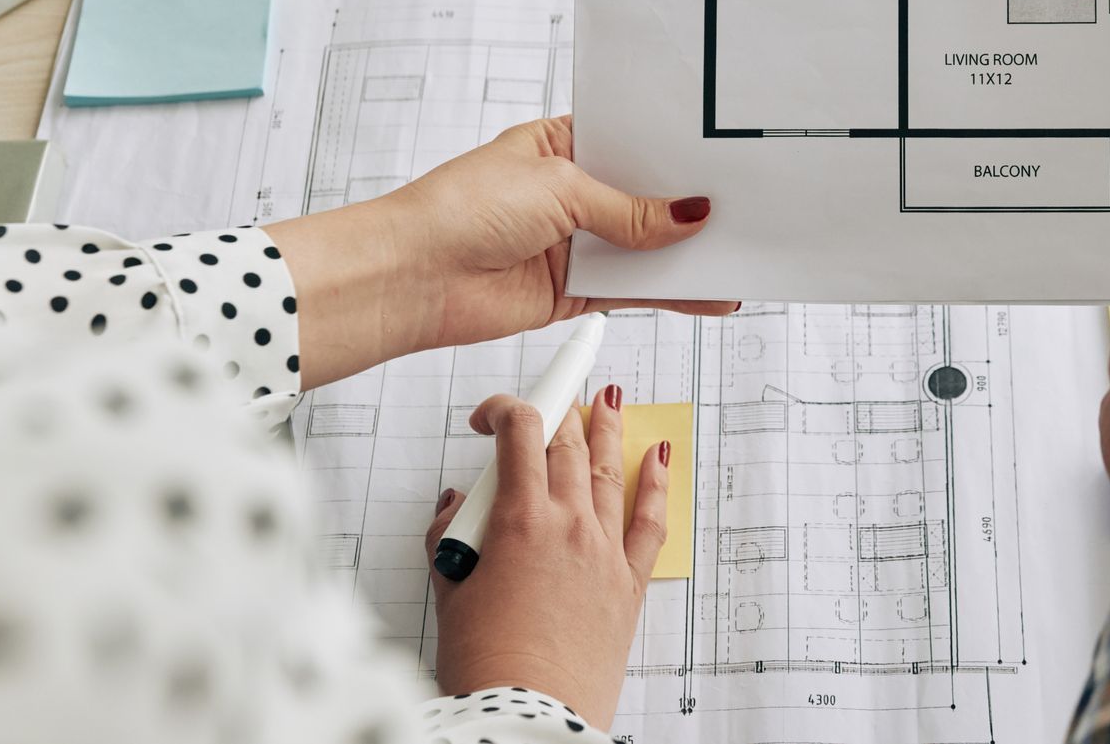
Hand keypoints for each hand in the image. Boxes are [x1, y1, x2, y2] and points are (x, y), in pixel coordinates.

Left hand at [268, 116, 736, 387]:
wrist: (412, 278)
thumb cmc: (459, 209)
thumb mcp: (560, 188)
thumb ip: (630, 210)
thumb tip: (687, 215)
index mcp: (562, 146)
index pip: (631, 145)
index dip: (672, 154)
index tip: (718, 159)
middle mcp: (570, 193)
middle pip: (645, 199)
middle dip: (687, 206)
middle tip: (742, 207)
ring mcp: (574, 243)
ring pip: (645, 248)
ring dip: (685, 255)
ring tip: (737, 254)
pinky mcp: (573, 289)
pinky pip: (634, 290)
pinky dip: (670, 294)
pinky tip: (705, 293)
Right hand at [426, 387, 669, 727]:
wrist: (531, 714)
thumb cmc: (488, 664)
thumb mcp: (451, 591)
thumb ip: (450, 538)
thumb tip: (454, 507)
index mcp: (521, 520)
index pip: (520, 433)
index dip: (505, 409)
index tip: (491, 415)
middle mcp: (570, 524)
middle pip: (568, 445)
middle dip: (559, 413)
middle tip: (556, 398)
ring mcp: (605, 550)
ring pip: (609, 471)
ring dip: (608, 431)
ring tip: (609, 402)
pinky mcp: (628, 582)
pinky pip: (650, 520)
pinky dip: (656, 483)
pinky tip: (658, 457)